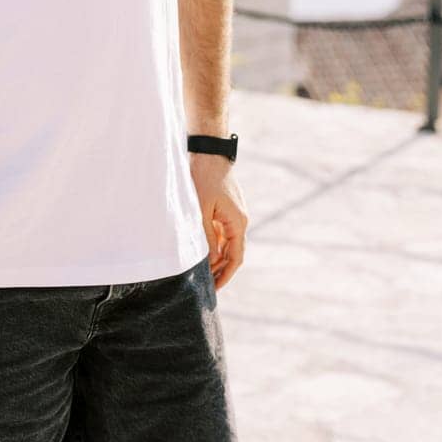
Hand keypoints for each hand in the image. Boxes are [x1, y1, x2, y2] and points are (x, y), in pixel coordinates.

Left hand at [189, 152, 247, 290]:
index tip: (214, 289)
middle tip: (206, 286)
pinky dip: (214, 244)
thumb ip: (207, 237)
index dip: (226, 275)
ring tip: (201, 272)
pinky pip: (222, 232)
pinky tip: (202, 251)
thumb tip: (213, 260)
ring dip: (216, 258)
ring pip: (227, 243)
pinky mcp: (226, 208)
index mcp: (238, 223)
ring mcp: (233, 214)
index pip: (236, 258)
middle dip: (220, 270)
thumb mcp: (202, 210)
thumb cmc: (204, 179)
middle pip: (233, 253)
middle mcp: (240, 220)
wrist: (209, 152)